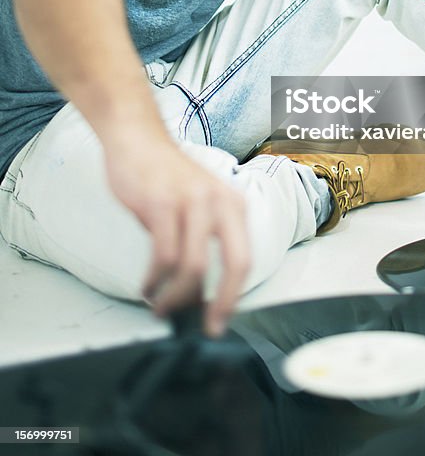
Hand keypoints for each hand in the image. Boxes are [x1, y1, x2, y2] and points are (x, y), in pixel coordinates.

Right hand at [104, 134, 249, 336]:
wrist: (137, 139)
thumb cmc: (165, 177)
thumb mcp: (198, 202)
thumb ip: (203, 239)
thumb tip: (199, 293)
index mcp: (233, 203)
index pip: (244, 259)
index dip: (234, 296)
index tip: (219, 322)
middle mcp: (220, 201)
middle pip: (234, 264)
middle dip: (220, 303)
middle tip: (202, 327)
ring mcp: (192, 201)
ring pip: (194, 266)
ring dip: (176, 296)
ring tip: (160, 306)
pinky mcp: (162, 204)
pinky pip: (163, 256)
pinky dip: (155, 280)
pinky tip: (148, 287)